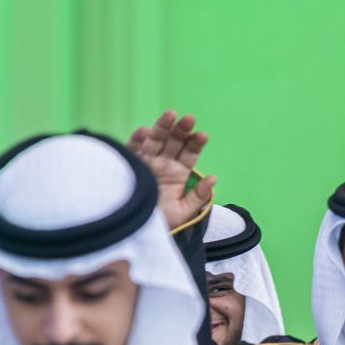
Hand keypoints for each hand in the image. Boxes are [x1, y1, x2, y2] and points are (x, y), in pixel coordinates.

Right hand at [127, 110, 217, 228]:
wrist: (138, 230)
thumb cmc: (162, 221)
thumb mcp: (184, 211)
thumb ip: (199, 196)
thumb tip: (214, 178)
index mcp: (178, 173)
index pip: (189, 153)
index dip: (196, 143)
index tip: (203, 135)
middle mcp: (163, 164)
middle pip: (174, 142)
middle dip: (181, 130)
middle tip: (189, 119)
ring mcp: (146, 162)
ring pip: (155, 140)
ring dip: (162, 127)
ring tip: (170, 115)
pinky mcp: (130, 165)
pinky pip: (133, 150)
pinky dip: (137, 140)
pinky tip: (145, 131)